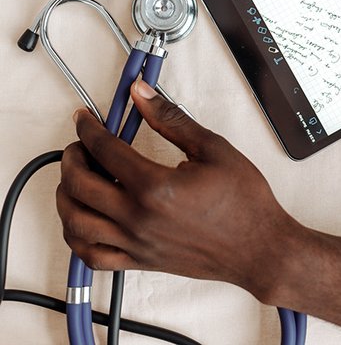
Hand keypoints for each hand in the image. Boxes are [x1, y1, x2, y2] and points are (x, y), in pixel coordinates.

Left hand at [56, 80, 300, 302]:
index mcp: (154, 187)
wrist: (259, 248)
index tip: (85, 119)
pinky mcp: (141, 261)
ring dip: (66, 195)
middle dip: (71, 157)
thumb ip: (170, 119)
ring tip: (77, 177)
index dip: (87, 128)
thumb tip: (141, 95)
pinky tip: (84, 218)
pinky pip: (92, 256)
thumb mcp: (212, 148)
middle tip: (80, 145)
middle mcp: (138, 218)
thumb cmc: (243, 201)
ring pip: (76, 223)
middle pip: (79, 185)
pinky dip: (76, 236)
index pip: (104, 149)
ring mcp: (136, 243)